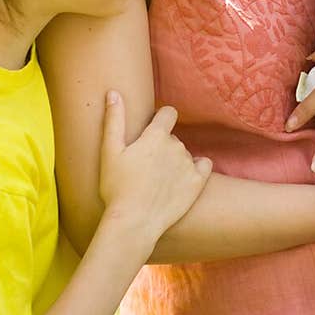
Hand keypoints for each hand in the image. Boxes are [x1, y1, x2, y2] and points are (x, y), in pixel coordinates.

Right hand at [98, 91, 211, 241]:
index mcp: (156, 136)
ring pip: (184, 154)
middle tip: (145, 166)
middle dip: (162, 146)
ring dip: (175, 161)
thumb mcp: (109, 152)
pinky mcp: (197, 182)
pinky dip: (196, 169)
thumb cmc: (117, 188)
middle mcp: (176, 146)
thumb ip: (114, 120)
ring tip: (157, 181)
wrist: (134, 222)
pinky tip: (182, 179)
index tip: (151, 131)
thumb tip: (114, 92)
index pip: (169, 113)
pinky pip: (204, 165)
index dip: (161, 119)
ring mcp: (188, 164)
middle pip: (173, 138)